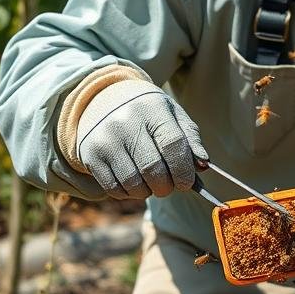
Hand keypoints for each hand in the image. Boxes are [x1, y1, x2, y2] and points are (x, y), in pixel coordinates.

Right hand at [77, 81, 206, 198]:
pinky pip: (114, 188)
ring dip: (148, 192)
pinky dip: (129, 193)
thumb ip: (190, 139)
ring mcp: (105, 139)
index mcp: (152, 108)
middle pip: (153, 168)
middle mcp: (125, 122)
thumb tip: (204, 166)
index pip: (173, 145)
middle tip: (170, 186)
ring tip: (152, 184)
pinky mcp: (90, 155)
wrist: (102, 100)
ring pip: (133, 183)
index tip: (187, 182)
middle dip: (167, 185)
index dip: (184, 169)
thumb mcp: (172, 115)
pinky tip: (134, 183)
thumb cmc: (147, 112)